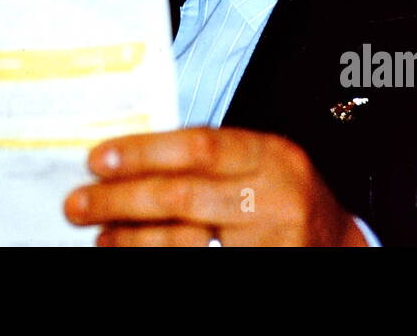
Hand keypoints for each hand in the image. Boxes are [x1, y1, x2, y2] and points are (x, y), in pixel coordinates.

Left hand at [64, 127, 366, 246]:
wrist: (339, 246)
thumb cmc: (284, 197)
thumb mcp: (258, 163)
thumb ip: (208, 158)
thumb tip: (127, 158)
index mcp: (270, 154)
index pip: (198, 146)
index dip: (142, 151)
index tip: (97, 159)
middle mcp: (274, 196)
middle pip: (184, 196)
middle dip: (122, 199)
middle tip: (78, 202)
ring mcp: (270, 241)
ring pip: (185, 241)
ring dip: (132, 238)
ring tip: (99, 234)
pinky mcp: (262, 270)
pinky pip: (198, 265)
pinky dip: (158, 259)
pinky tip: (129, 254)